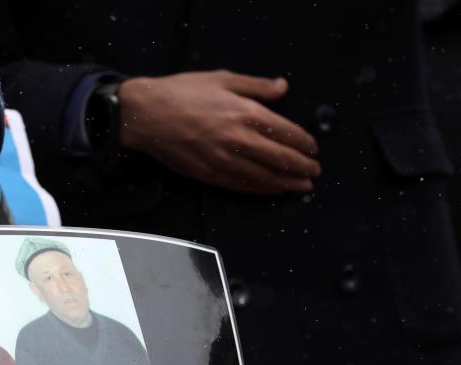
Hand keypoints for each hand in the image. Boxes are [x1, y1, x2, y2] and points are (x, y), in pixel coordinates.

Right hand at [117, 70, 320, 194]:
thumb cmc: (181, 93)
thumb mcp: (223, 78)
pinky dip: (260, 189)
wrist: (146, 114)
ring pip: (264, 176)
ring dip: (286, 183)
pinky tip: (271, 189)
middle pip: (281, 158)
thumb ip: (257, 86)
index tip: (313, 149)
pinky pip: (241, 185)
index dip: (305, 144)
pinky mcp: (208, 173)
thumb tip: (282, 88)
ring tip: (300, 187)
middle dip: (302, 168)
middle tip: (314, 173)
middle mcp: (239, 139)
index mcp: (246, 113)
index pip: (287, 133)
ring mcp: (223, 160)